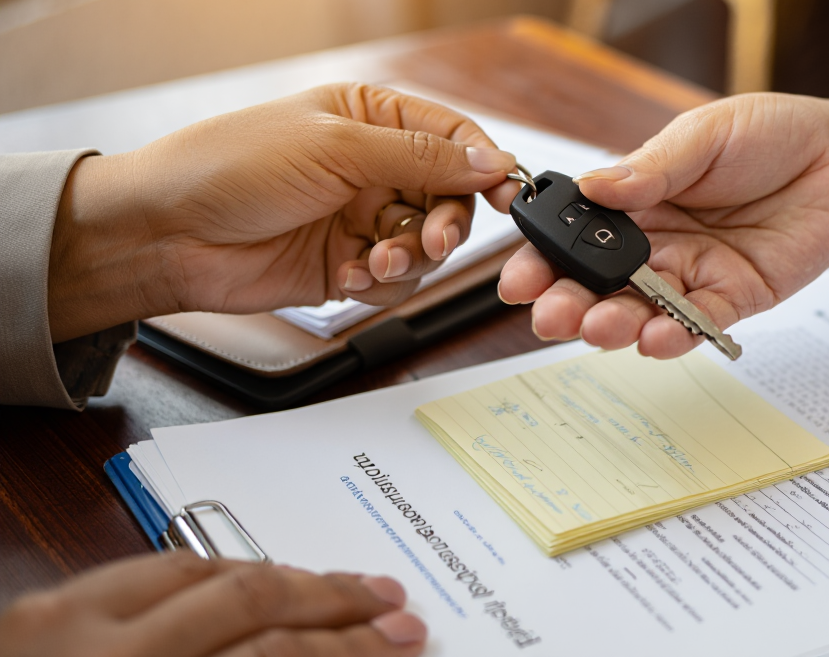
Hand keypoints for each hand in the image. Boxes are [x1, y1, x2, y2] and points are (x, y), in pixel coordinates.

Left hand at [0, 552, 426, 656]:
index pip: (268, 656)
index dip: (346, 650)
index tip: (399, 647)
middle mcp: (101, 649)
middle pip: (247, 601)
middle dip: (336, 603)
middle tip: (398, 611)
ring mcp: (63, 617)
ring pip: (203, 566)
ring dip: (284, 574)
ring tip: (345, 586)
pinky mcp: (42, 603)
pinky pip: (152, 566)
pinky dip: (218, 568)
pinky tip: (256, 578)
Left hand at [48, 83, 518, 340]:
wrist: (165, 234)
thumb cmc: (230, 166)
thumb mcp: (336, 147)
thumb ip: (421, 156)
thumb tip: (492, 158)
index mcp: (372, 117)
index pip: (454, 136)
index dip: (486, 164)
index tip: (507, 193)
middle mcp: (373, 166)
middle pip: (450, 197)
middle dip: (447, 223)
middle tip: (433, 240)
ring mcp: (360, 217)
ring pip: (427, 243)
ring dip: (410, 257)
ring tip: (374, 260)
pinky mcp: (347, 264)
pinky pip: (395, 279)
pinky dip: (380, 282)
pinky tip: (347, 276)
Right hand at [498, 94, 828, 357]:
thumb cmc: (768, 135)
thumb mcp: (703, 136)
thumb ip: (652, 168)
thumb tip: (595, 187)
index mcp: (635, 202)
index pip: (576, 238)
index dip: (544, 261)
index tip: (519, 280)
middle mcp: (656, 244)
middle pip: (600, 284)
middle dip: (569, 304)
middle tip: (550, 316)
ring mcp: (692, 273)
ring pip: (642, 309)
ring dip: (615, 324)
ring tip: (598, 329)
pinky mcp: (734, 297)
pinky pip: (698, 323)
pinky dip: (675, 334)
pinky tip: (655, 338)